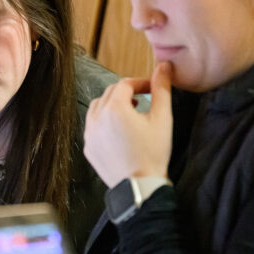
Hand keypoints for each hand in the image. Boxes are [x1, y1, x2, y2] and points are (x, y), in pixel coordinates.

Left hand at [84, 62, 173, 185]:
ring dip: (113, 105)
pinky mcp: (89, 147)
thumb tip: (164, 66)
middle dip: (127, 92)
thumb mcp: (162, 119)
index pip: (125, 83)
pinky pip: (93, 126)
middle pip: (110, 93)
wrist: (139, 187)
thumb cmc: (152, 154)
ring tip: (130, 113)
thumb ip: (162, 89)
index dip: (140, 82)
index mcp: (115, 108)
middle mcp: (97, 118)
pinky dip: (104, 122)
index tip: (152, 88)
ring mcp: (90, 133)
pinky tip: (119, 131)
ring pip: (98, 107)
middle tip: (143, 99)